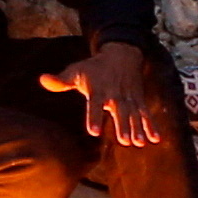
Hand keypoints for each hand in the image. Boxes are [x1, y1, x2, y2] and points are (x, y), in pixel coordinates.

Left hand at [48, 39, 178, 153]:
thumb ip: (61, 80)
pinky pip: (146, 114)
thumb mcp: (76, 71)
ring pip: (134, 114)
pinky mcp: (138, 100)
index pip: (95, 104)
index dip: (94, 117)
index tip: (94, 131)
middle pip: (120, 112)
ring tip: (139, 143)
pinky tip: (156, 140)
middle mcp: (115, 95)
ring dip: (138, 129)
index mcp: (98, 89)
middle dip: (123, 125)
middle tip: (125, 141)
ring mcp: (129, 98)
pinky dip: (152, 126)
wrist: (122, 53)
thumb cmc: (94, 67)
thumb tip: (42, 80)